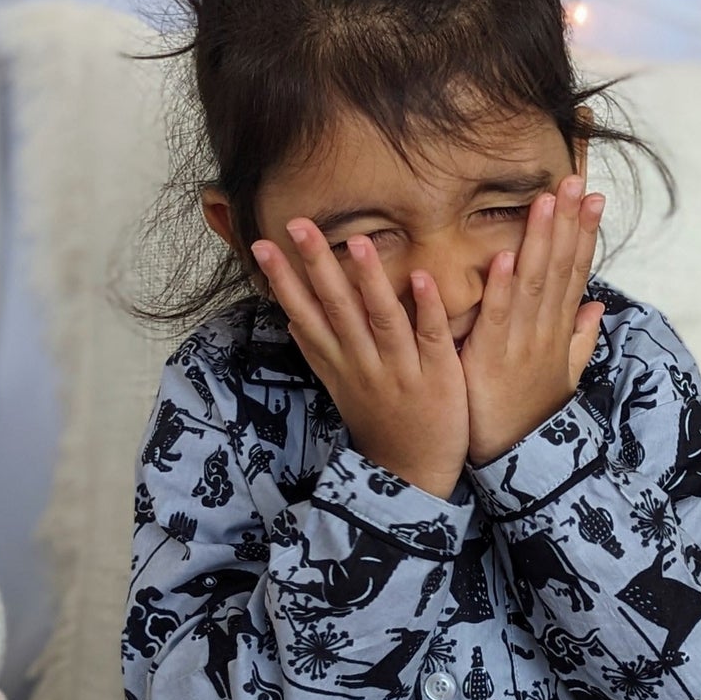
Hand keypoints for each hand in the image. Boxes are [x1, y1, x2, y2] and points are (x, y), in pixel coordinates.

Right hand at [250, 220, 468, 499]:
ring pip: (382, 318)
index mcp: (339, 363)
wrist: (411, 475)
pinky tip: (422, 278)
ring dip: (369, 279)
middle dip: (316, 266)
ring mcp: (400, 370)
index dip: (283, 281)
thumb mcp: (340, 389)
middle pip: (336, 308)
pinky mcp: (438, 376)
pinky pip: (431, 337)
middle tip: (297, 224)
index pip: (305, 314)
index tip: (261, 245)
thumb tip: (291, 320)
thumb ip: (319, 353)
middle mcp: (363, 363)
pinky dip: (426, 309)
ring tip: (358, 240)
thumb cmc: (379, 424)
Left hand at [461, 174, 605, 466]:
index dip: (584, 234)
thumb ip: (579, 339)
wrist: (512, 459)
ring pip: (533, 283)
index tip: (593, 198)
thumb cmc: (528, 414)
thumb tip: (598, 305)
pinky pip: (497, 317)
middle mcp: (545, 332)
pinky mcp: (491, 358)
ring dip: (541, 241)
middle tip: (576, 182)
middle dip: (569, 223)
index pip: (575, 272)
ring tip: (548, 202)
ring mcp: (520, 344)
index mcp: (559, 332)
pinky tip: (507, 255)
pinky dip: (503, 286)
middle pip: (560, 268)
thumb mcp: (562, 376)